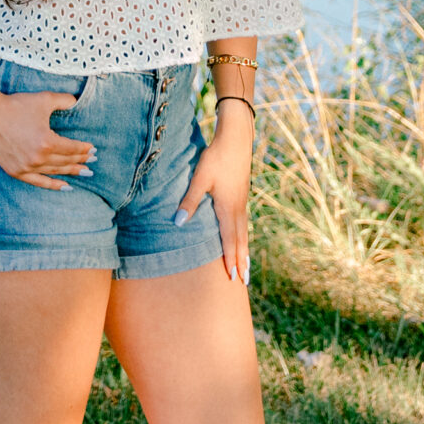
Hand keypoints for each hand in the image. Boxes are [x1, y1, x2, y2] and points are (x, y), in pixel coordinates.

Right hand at [0, 86, 95, 190]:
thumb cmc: (16, 105)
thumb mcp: (43, 99)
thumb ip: (64, 100)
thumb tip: (77, 102)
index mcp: (47, 142)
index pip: (72, 149)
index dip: (84, 149)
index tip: (93, 149)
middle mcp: (38, 158)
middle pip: (65, 161)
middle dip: (81, 161)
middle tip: (92, 162)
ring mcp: (26, 167)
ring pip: (54, 172)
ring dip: (70, 172)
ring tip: (83, 172)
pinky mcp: (16, 171)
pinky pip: (38, 182)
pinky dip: (53, 185)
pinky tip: (65, 186)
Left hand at [182, 99, 255, 285]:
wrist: (236, 140)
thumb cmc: (216, 158)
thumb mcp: (200, 178)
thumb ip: (190, 200)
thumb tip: (178, 223)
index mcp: (228, 208)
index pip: (229, 240)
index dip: (230, 260)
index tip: (233, 278)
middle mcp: (238, 209)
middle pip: (240, 241)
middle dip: (241, 262)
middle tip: (243, 282)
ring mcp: (242, 203)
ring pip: (244, 233)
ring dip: (244, 252)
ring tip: (246, 268)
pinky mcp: (242, 196)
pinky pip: (243, 224)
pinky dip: (243, 237)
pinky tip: (241, 239)